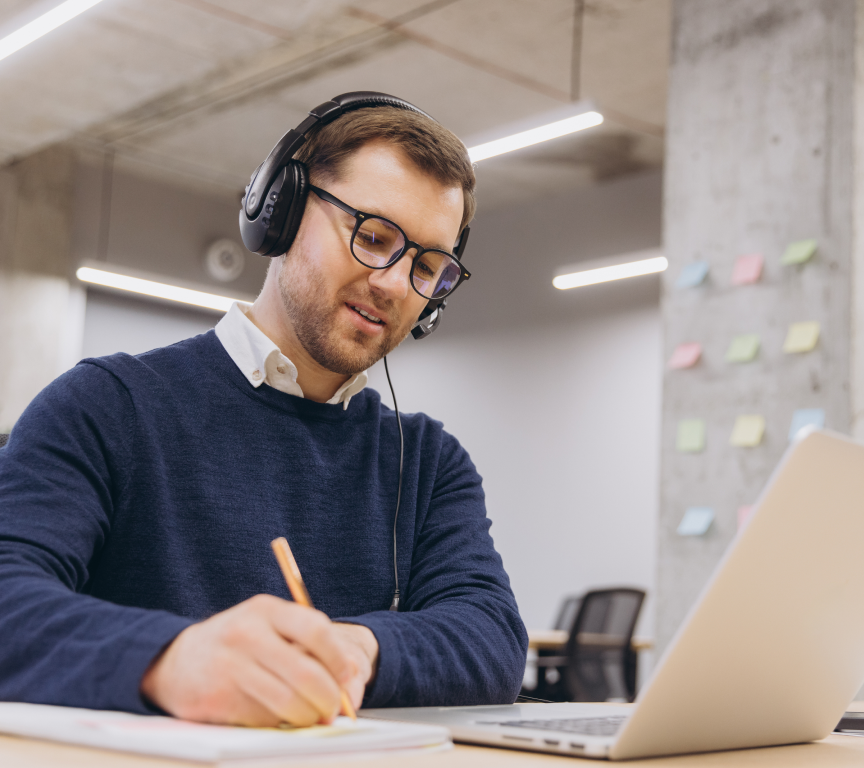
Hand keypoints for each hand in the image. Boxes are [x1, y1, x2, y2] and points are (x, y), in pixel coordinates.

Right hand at [140, 594, 372, 726]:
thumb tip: (350, 674)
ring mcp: (229, 667)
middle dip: (329, 697)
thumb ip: (306, 642)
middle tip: (335, 708)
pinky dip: (278, 723)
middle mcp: (246, 634)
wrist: (176, 661)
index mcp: (264, 610)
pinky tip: (275, 715)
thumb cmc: (237, 643)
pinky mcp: (217, 699)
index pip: (315, 630)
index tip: (346, 674)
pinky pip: (264, 719)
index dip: (337, 657)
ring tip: (311, 716)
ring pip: (287, 702)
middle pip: (305, 673)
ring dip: (308, 716)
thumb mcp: (267, 625)